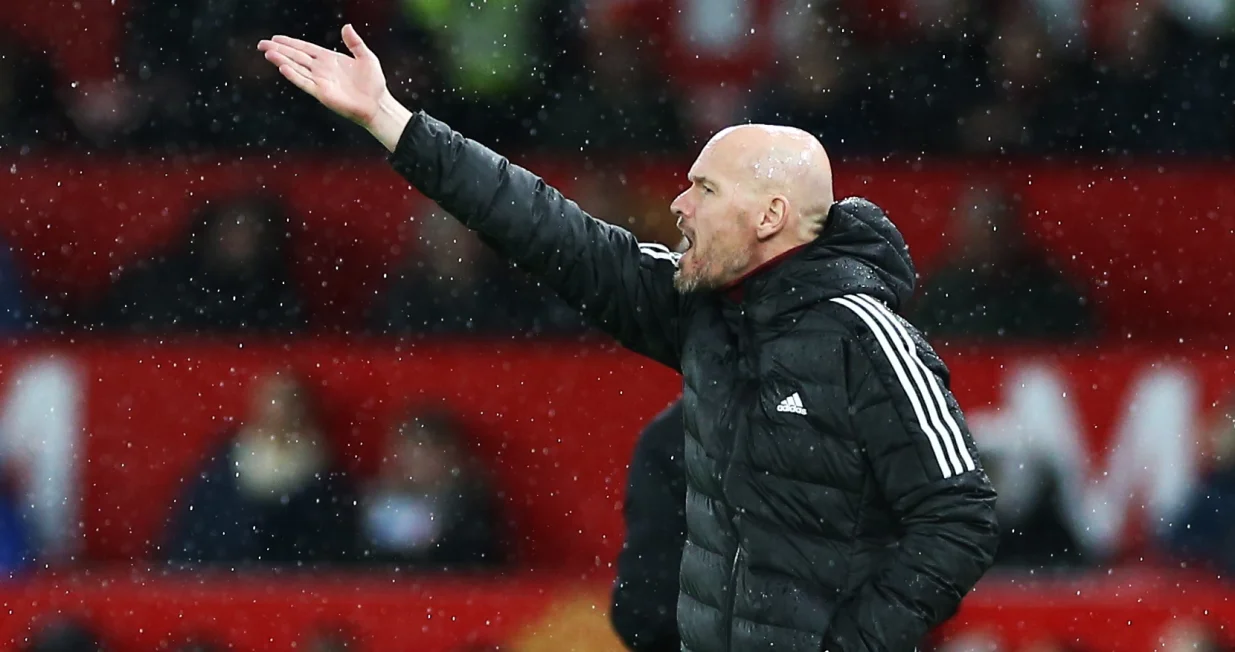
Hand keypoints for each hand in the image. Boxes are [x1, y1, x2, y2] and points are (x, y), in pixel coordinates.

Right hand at [258, 24, 410, 150]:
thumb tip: (346, 26)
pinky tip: (283, 67)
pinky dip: (294, 75)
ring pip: (296, 68)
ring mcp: (320, 81)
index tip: (275, 38)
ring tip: (267, 53)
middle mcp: (321, 69)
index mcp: (329, 59)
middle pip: (296, 57)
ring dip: (282, 60)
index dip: (290, 43)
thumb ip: (355, 42)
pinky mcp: (322, 93)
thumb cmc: (373, 83)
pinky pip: (305, 83)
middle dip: (279, 50)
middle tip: (261, 44)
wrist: (377, 104)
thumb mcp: (366, 57)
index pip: (305, 48)